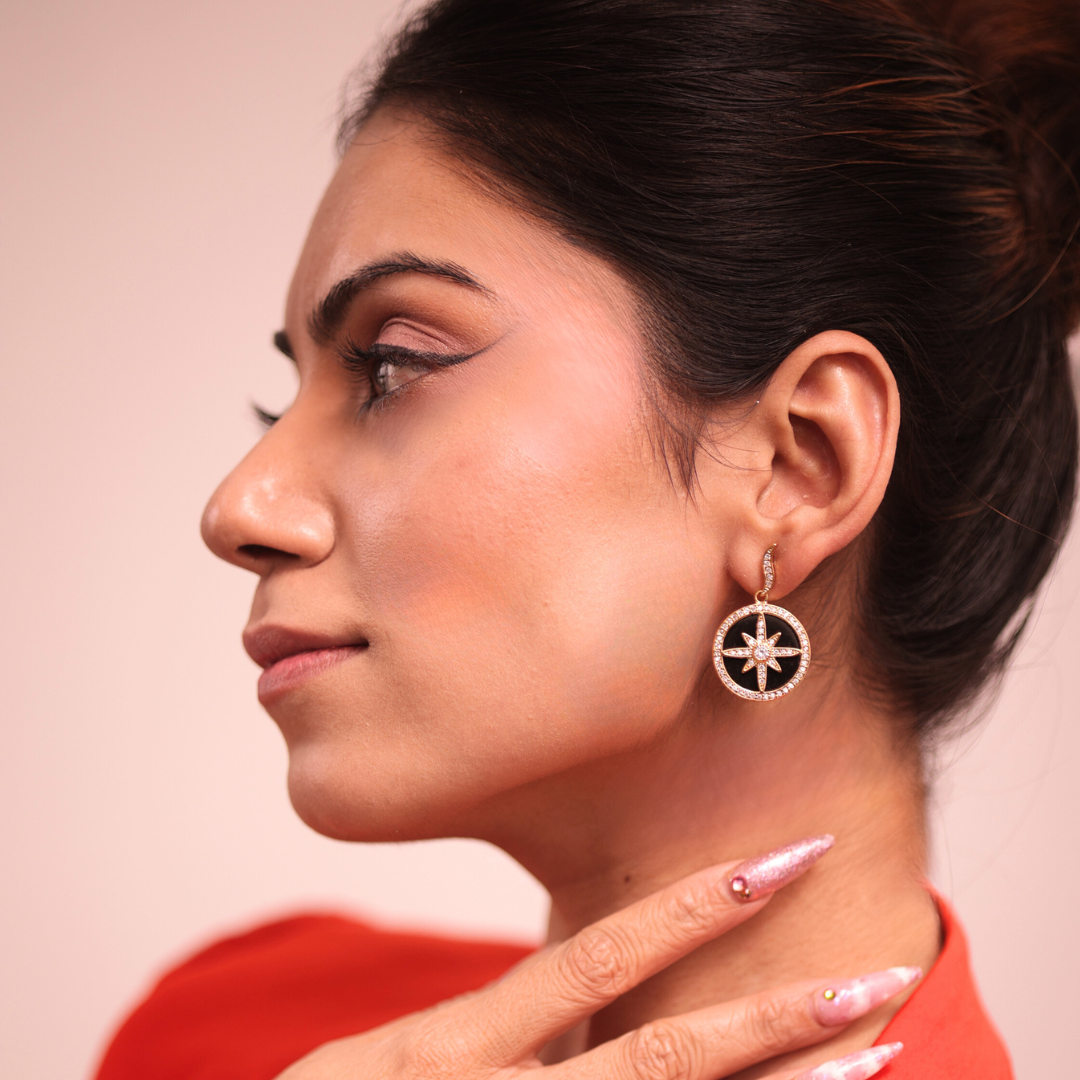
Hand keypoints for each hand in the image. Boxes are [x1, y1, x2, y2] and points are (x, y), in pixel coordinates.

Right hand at [275, 839, 911, 1079]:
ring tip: (879, 1063)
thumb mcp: (377, 1065)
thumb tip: (567, 994)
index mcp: (449, 1048)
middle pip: (664, 1060)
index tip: (781, 861)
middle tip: (878, 977)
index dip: (694, 909)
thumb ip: (478, 1029)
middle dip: (777, 1018)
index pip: (596, 961)